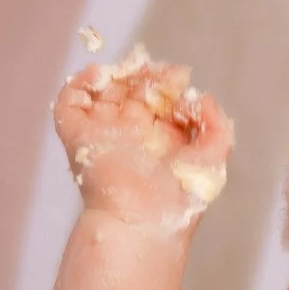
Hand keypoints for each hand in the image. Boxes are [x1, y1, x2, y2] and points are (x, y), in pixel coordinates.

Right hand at [51, 45, 233, 231]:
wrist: (142, 220)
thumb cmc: (180, 199)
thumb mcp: (213, 161)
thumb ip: (218, 127)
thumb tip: (204, 98)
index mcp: (160, 141)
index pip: (161, 101)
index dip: (169, 84)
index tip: (179, 79)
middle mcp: (131, 135)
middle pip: (132, 91)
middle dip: (143, 76)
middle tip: (155, 72)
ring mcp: (103, 133)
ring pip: (102, 91)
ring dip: (114, 73)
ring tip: (129, 69)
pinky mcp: (77, 136)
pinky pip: (70, 101)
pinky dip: (79, 82)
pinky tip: (100, 76)